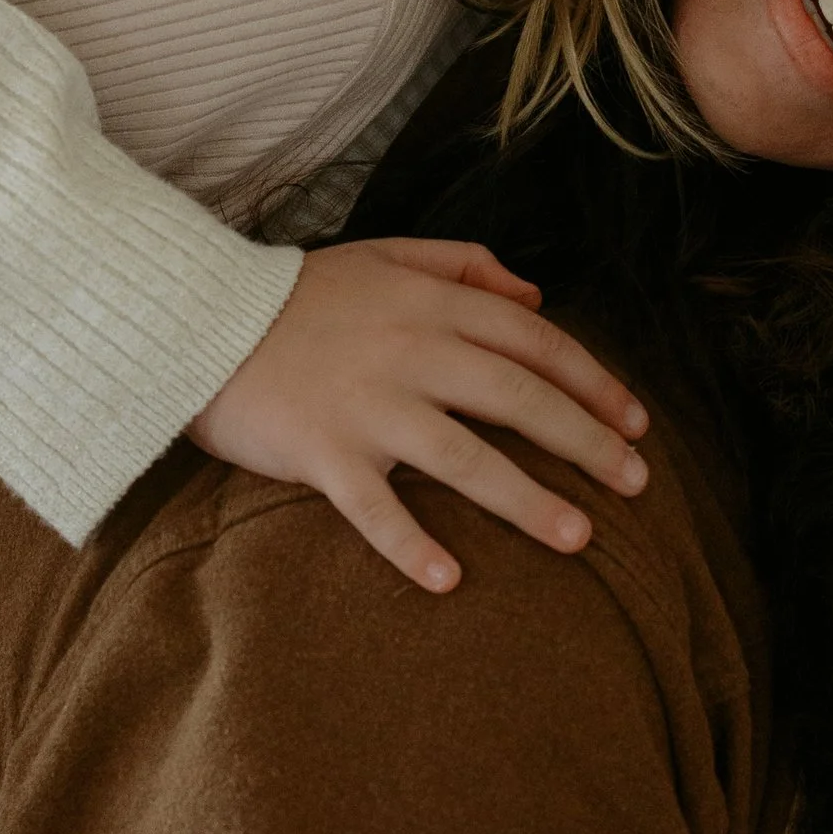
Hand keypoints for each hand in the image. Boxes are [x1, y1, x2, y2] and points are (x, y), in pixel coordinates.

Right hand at [187, 235, 647, 591]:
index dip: (594, 382)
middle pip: (519, 399)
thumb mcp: (385, 253)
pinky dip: (411, 545)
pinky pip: (375, 507)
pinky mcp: (321, 453)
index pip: (534, 342)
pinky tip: (451, 580)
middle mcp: (409, 351)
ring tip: (580, 538)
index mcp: (429, 304)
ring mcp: (366, 405)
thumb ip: (464, 265)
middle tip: (637, 485)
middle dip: (587, 443)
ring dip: (527, 501)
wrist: (195, 318)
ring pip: (464, 457)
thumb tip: (537, 295)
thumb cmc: (296, 294)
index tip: (637, 423)